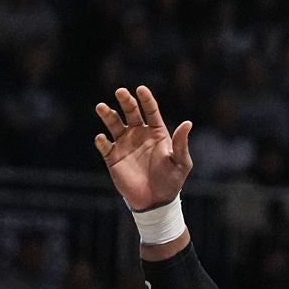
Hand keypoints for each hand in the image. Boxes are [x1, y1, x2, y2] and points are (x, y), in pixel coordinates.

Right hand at [95, 86, 192, 210]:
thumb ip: (181, 143)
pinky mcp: (113, 158)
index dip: (146, 99)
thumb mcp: (181, 162)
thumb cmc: (172, 180)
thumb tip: (187, 123)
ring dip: (108, 115)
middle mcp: (139, 135)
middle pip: (131, 113)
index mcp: (157, 133)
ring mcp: (125, 145)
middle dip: (126, 102)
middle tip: (121, 92)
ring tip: (101, 107)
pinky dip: (102, 141)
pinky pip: (105, 146)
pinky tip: (101, 138)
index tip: (141, 88)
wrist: (156, 200)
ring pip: (114, 125)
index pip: (151, 111)